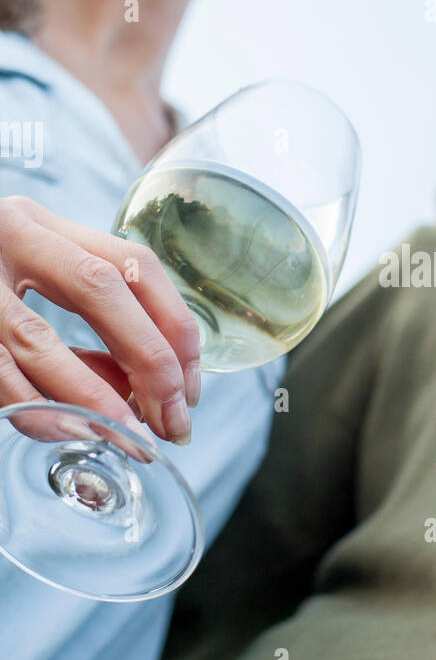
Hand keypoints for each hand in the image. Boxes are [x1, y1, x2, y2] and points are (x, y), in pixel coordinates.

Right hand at [0, 194, 199, 443]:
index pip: (134, 260)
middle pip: (100, 288)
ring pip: (39, 340)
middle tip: (173, 417)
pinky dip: (39, 410)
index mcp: (38, 222)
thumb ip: (86, 314)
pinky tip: (70, 433)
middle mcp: (5, 237)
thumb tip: (149, 385)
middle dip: (149, 358)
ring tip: (133, 438)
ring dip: (95, 398)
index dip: (175, 323)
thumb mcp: (29, 274)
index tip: (192, 382)